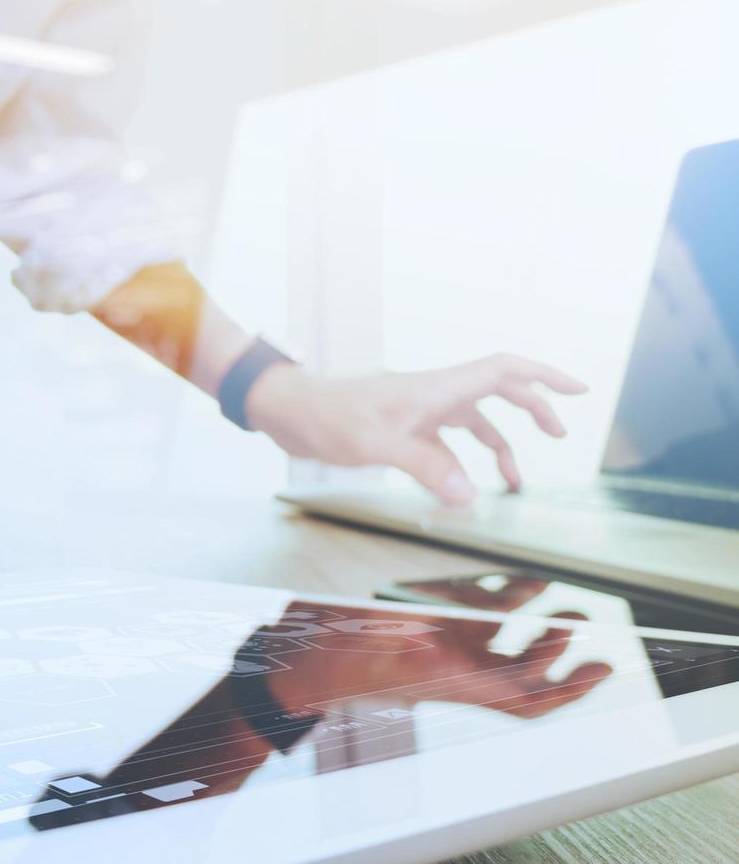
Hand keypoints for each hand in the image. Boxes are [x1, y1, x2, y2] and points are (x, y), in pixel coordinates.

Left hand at [245, 353, 586, 503]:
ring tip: (514, 482)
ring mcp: (417, 410)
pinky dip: (462, 461)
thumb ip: (425, 467)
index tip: (577, 390)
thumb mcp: (374, 444)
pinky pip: (445, 441)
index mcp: (434, 387)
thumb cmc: (324, 418)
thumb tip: (470, 494)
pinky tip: (461, 486)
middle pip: (497, 391)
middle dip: (533, 409)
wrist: (287, 412)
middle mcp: (432, 394)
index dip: (543, 375)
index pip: (501, 369)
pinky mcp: (402, 427)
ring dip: (499, 446)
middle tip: (559, 435)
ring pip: (474, 421)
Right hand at [266, 603, 612, 718]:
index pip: (524, 698)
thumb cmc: (331, 653)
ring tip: (564, 606)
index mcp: (447, 681)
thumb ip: (444, 609)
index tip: (600, 670)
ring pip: (502, 649)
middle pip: (523, 674)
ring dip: (535, 631)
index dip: (568, 688)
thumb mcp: (386, 622)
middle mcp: (450, 672)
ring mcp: (436, 655)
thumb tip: (506, 594)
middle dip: (562, 655)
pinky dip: (497, 610)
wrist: (294, 668)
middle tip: (592, 630)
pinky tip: (512, 586)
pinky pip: (472, 628)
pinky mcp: (421, 639)